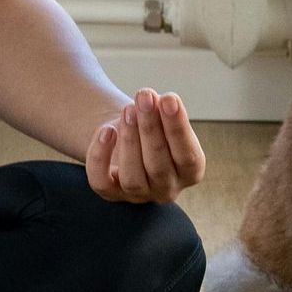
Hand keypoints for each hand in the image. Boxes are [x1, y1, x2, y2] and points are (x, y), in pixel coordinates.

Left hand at [85, 89, 204, 203]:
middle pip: (159, 167)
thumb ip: (162, 111)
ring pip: (132, 178)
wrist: (128, 136)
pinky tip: (106, 130)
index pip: (189, 157)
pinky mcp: (111, 193)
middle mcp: (167, 188)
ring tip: (128, 110)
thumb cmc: (154, 126)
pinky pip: (102, 182)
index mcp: (190, 172)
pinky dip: (100, 157)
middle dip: (150, 128)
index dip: (178, 128)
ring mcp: (138, 194)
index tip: (168, 98)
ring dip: (129, 141)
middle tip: (144, 97)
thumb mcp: (163, 118)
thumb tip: (154, 100)